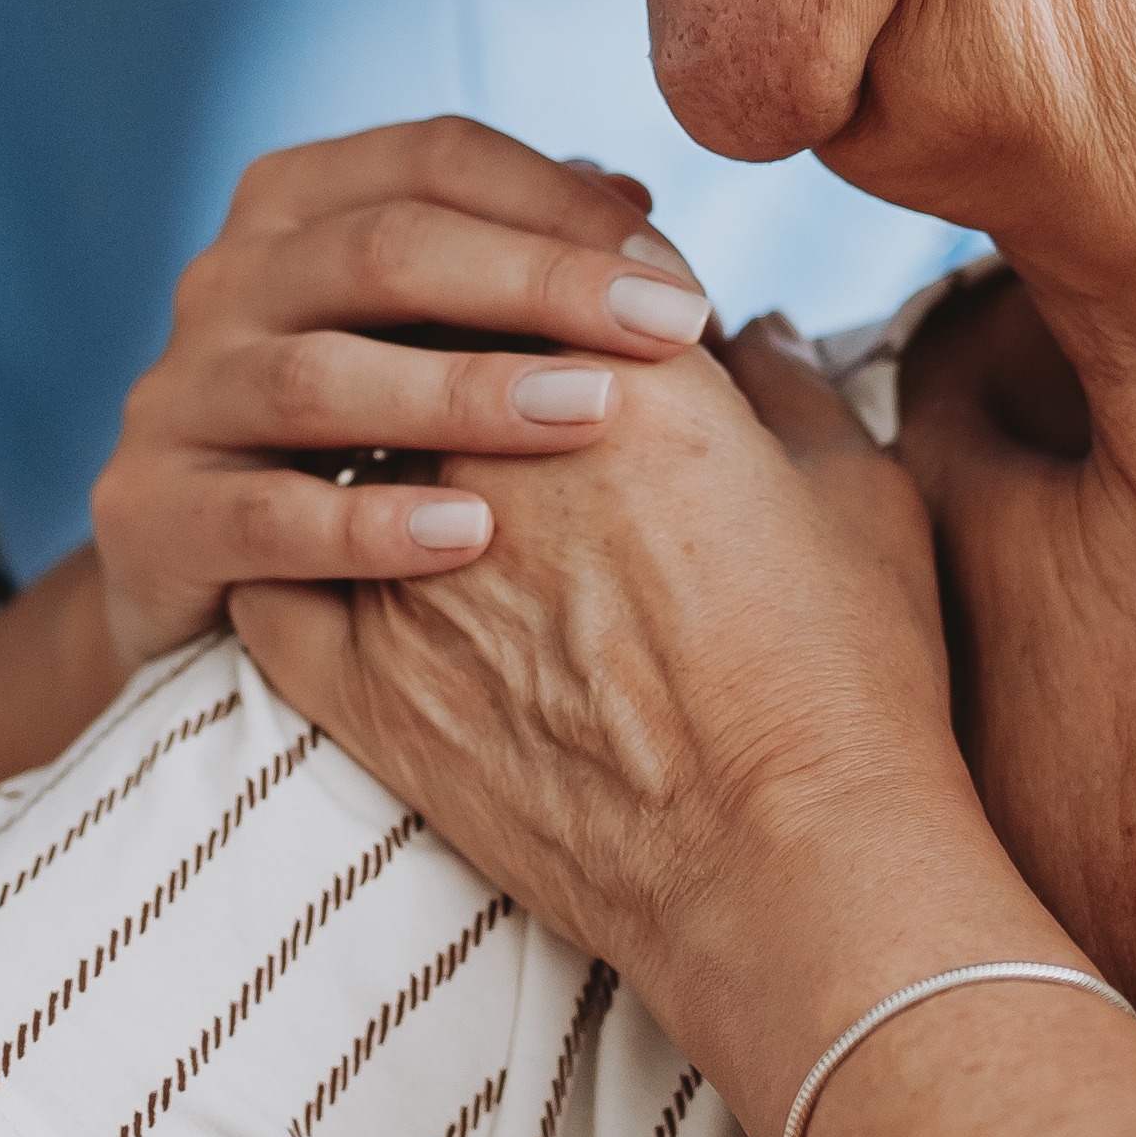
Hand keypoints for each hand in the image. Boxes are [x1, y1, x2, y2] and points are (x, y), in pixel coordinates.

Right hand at [87, 119, 731, 662]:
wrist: (205, 577)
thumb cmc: (360, 433)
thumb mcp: (433, 330)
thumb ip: (519, 259)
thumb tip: (631, 202)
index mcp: (296, 202)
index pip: (436, 157)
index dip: (562, 205)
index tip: (678, 279)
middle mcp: (224, 277)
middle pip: (384, 249)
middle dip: (540, 285)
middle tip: (671, 333)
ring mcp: (176, 392)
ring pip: (320, 377)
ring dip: (464, 394)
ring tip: (588, 415)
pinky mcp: (149, 510)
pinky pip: (263, 516)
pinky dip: (369, 525)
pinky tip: (473, 539)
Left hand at [226, 324, 957, 981]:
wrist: (788, 875)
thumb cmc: (852, 688)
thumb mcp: (860, 497)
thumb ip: (790, 387)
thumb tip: (754, 331)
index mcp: (631, 376)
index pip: (558, 261)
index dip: (568, 268)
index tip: (581, 295)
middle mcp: (500, 445)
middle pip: (432, 330)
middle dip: (456, 331)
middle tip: (480, 365)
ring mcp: (413, 562)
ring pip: (343, 441)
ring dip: (370, 432)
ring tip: (403, 459)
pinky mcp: (359, 676)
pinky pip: (275, 580)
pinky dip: (293, 555)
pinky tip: (317, 557)